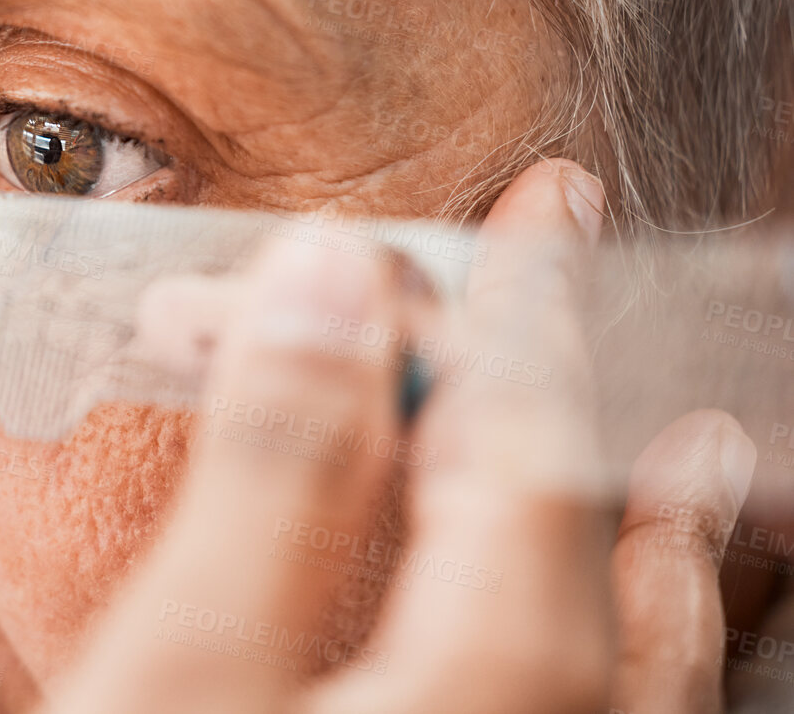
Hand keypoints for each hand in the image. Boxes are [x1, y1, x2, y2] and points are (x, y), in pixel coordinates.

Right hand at [51, 161, 758, 713]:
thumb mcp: (180, 666)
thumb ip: (273, 473)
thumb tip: (333, 281)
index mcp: (479, 684)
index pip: (524, 452)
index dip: (520, 316)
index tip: (544, 206)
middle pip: (590, 537)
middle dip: (568, 388)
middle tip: (585, 281)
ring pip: (636, 662)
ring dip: (649, 541)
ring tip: (693, 466)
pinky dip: (626, 653)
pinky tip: (607, 647)